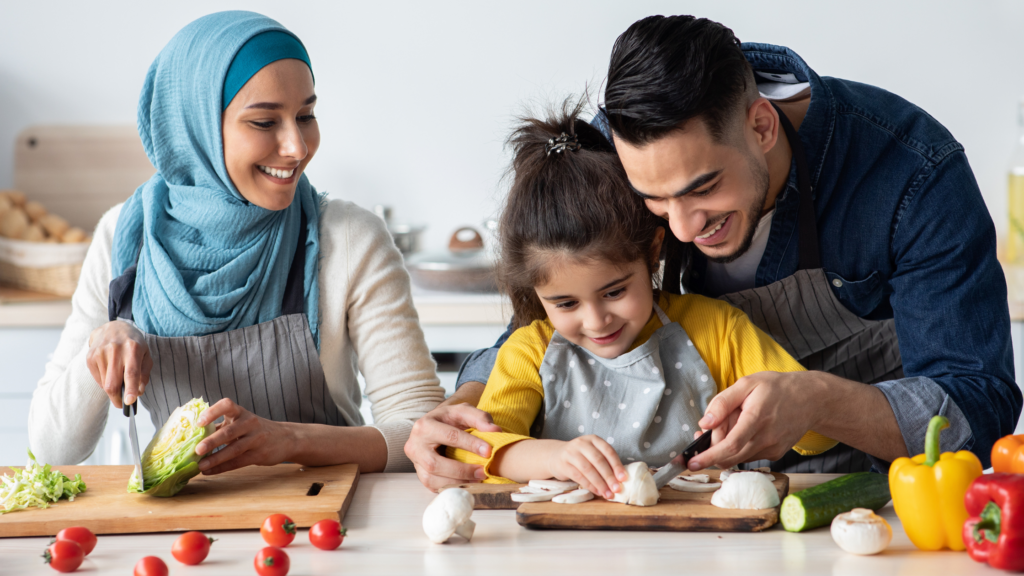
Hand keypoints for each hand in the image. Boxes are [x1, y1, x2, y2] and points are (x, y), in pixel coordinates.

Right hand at [86, 320, 151, 407]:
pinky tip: (110, 371)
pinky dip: (105, 381)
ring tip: (118, 377)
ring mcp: (100, 353)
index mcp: (133, 349)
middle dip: (118, 398)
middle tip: (123, 403)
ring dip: (112, 388)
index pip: (131, 373)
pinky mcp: (90, 357)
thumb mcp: (146, 355)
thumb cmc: (133, 344)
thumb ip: (144, 374)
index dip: (130, 389)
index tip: (129, 402)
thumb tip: (138, 392)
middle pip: (113, 383)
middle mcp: (115, 350)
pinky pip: (98, 379)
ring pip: (105, 384)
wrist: (113, 328)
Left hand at [193, 399, 293, 474]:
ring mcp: (256, 439)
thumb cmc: (255, 430)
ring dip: (216, 458)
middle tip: (196, 450)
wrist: (285, 438)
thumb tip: (191, 437)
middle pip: (229, 431)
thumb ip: (221, 426)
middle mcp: (250, 423)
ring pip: (234, 449)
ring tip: (200, 466)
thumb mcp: (241, 422)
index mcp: (241, 412)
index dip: (212, 412)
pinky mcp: (260, 454)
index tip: (199, 422)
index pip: (227, 405)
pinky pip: (239, 462)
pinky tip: (210, 471)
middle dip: (212, 441)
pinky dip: (222, 467)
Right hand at [405, 383, 502, 490]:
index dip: (470, 444)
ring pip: (431, 479)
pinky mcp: (421, 475)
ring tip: (477, 480)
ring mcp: (415, 463)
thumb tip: (495, 430)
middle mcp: (414, 445)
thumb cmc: (451, 419)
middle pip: (434, 463)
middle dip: (461, 470)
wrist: (437, 426)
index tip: (489, 451)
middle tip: (483, 471)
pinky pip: (433, 487)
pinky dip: (451, 487)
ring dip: (457, 482)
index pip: (449, 436)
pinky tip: (467, 484)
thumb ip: (480, 417)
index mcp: (424, 426)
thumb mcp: (464, 411)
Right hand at [547, 435, 626, 499]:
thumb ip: (604, 462)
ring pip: (588, 469)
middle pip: (598, 460)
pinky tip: (597, 491)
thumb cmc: (580, 456)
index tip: (623, 478)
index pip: (608, 451)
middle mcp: (582, 443)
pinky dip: (589, 485)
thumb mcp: (592, 453)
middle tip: (617, 488)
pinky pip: (579, 476)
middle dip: (609, 476)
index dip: (616, 465)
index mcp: (593, 439)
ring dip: (600, 483)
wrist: (555, 456)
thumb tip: (620, 479)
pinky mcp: (563, 464)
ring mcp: (571, 453)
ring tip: (608, 494)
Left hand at [688, 371, 818, 470]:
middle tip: (708, 430)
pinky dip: (739, 446)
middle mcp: (766, 438)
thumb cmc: (776, 388)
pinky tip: (747, 428)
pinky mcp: (775, 454)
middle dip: (712, 449)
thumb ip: (723, 403)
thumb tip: (704, 423)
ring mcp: (772, 449)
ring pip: (738, 456)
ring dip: (727, 445)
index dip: (709, 456)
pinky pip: (749, 455)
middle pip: (730, 456)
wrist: (811, 399)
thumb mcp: (747, 384)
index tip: (692, 463)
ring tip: (736, 420)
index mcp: (757, 418)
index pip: (731, 445)